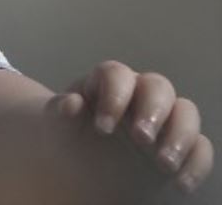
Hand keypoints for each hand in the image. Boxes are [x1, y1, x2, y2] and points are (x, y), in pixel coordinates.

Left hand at [51, 61, 211, 194]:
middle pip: (158, 87)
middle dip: (152, 112)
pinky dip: (196, 164)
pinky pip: (201, 147)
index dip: (113, 98)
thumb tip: (71, 103)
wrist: (81, 161)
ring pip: (186, 112)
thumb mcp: (58, 124)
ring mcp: (164, 119)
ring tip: (163, 164)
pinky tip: (179, 184)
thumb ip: (59, 111)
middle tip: (140, 139)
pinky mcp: (180, 145)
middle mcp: (140, 94)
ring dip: (179, 137)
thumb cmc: (68, 133)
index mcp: (108, 82)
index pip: (116, 75)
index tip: (102, 129)